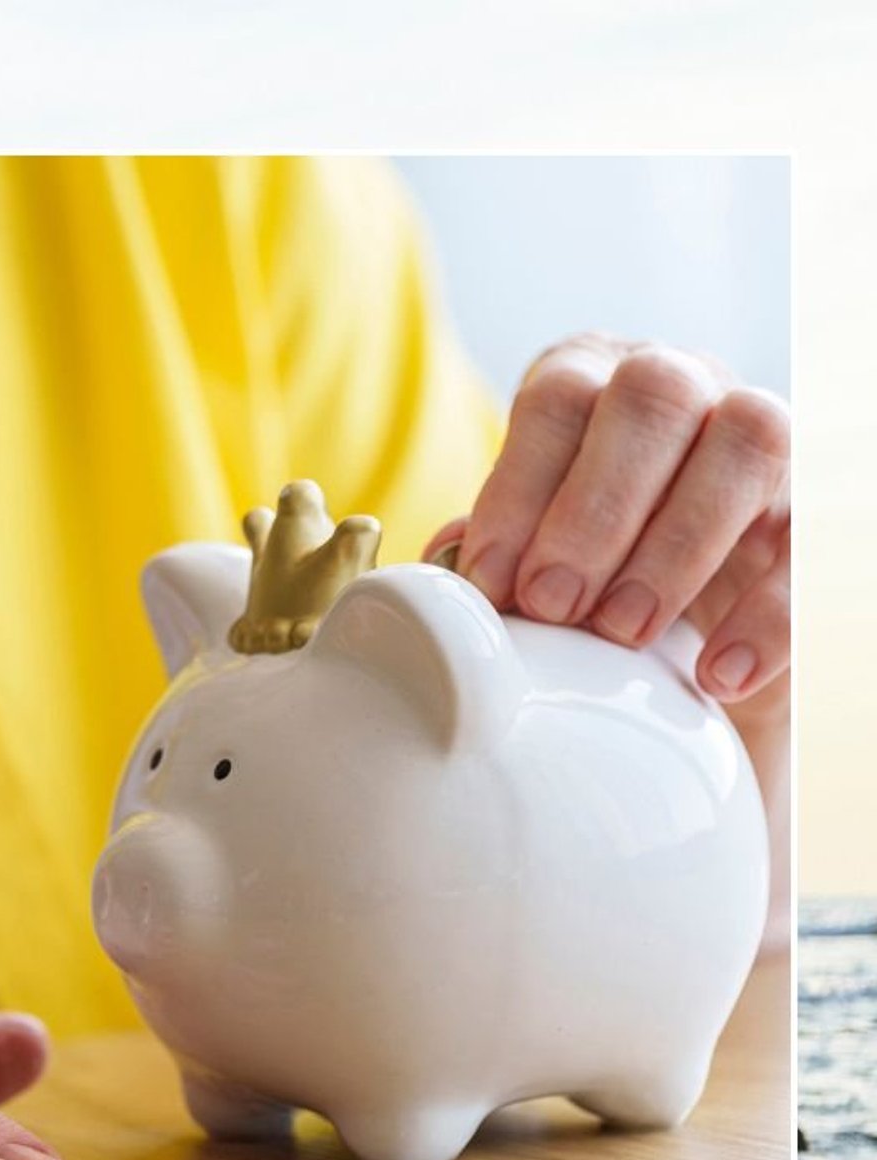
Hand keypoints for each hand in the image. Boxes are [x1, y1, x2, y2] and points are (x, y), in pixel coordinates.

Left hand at [443, 334, 788, 705]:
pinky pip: (814, 540)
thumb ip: (492, 546)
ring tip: (621, 633)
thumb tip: (446, 564)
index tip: (491, 582)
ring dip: (676, 546)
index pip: (558, 400)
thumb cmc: (579, 561)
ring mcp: (763, 436)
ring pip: (747, 445)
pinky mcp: (818, 508)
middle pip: (653, 398)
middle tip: (553, 605)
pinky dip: (767, 614)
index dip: (520, 488)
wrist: (688, 600)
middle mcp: (686, 384)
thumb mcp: (527, 542)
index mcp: (592, 379)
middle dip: (594, 508)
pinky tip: (717, 675)